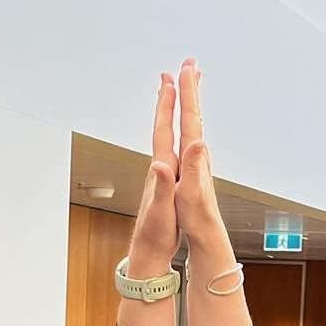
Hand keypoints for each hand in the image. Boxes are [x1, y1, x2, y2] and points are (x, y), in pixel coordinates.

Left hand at [126, 73, 180, 275]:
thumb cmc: (155, 234)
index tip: (172, 80)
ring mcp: (162, 174)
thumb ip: (163, 187)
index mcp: (161, 170)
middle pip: (163, 127)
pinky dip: (175, 135)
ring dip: (171, 114)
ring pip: (167, 136)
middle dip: (167, 100)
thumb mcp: (161, 210)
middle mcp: (159, 167)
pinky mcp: (167, 183)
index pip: (163, 131)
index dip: (166, 106)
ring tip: (174, 95)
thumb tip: (161, 165)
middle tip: (172, 73)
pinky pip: (172, 150)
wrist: (148, 251)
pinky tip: (177, 134)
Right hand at [175, 58, 230, 259]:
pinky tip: (188, 120)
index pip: (190, 117)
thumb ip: (192, 168)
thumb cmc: (195, 216)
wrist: (206, 232)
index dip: (187, 92)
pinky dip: (189, 120)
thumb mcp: (190, 193)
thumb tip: (197, 143)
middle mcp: (197, 153)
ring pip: (194, 122)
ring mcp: (197, 159)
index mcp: (193, 155)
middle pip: (194, 114)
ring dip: (191, 101)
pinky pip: (190, 134)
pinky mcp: (194, 166)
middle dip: (191, 88)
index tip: (184, 69)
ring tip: (191, 82)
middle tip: (190, 63)